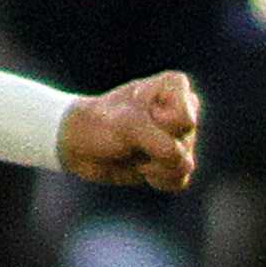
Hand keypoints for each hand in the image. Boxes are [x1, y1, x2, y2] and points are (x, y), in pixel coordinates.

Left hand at [62, 71, 199, 189]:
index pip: (184, 121)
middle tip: (130, 136)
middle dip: (154, 147)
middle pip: (184, 141)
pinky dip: (158, 180)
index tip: (133, 113)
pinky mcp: (173, 161)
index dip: (157, 126)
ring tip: (134, 152)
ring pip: (184, 164)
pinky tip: (141, 168)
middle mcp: (184, 107)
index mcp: (175, 85)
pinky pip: (180, 180)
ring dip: (153, 167)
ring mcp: (181, 136)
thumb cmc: (101, 124)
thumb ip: (160, 143)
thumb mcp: (128, 126)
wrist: (79, 144)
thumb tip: (185, 166)